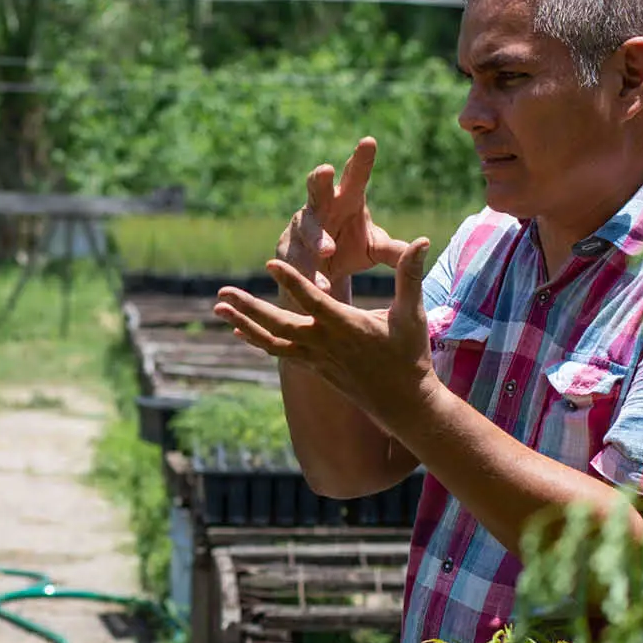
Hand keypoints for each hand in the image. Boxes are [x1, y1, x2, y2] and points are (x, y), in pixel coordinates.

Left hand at [216, 235, 437, 424]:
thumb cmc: (409, 355)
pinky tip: (238, 329)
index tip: (269, 264)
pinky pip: (278, 352)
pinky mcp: (313, 367)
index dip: (291, 281)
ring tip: (218, 308)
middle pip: (278, 324)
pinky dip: (257, 340)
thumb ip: (410, 275)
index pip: (313, 301)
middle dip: (248, 307)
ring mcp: (315, 358)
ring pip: (271, 340)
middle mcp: (324, 343)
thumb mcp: (412, 313)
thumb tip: (424, 239)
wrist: (403, 403)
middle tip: (221, 292)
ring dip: (243, 323)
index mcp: (346, 326)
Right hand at [269, 136, 415, 296]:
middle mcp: (320, 206)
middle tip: (326, 170)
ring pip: (307, 228)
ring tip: (329, 250)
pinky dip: (311, 273)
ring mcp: (301, 227)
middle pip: (317, 187)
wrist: (318, 274)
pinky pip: (299, 261)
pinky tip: (322, 285)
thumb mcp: (374, 249)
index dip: (361, 159)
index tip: (369, 141)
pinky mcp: (288, 251)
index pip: (354, 176)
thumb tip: (424, 245)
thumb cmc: (349, 249)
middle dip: (320, 178)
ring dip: (317, 238)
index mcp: (346, 199)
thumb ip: (395, 250)